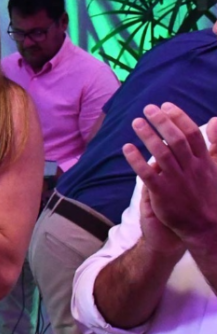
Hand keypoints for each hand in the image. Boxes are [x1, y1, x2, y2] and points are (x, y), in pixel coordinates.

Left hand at [123, 103, 216, 249]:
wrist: (205, 227)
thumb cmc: (209, 195)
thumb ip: (216, 144)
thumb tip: (213, 120)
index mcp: (204, 161)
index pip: (192, 134)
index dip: (179, 117)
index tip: (166, 106)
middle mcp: (191, 169)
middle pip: (176, 139)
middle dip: (162, 121)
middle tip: (148, 108)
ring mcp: (176, 181)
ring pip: (161, 153)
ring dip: (148, 136)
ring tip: (137, 122)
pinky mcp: (162, 194)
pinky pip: (147, 174)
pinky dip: (136, 160)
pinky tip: (127, 148)